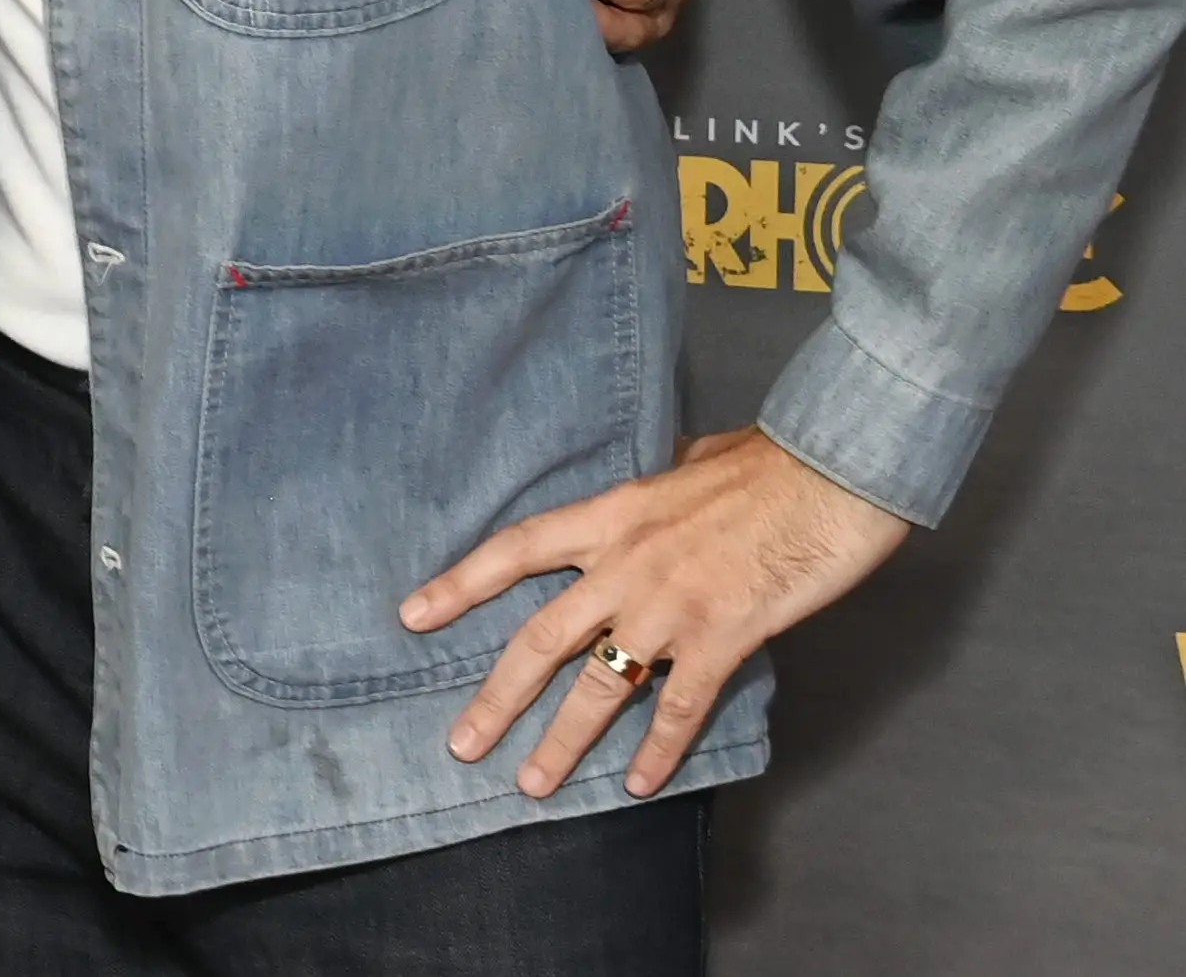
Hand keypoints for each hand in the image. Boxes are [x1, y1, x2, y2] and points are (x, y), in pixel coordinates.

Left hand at [403, 425, 905, 799]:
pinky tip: (638, 784)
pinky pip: (679, 708)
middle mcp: (627, 565)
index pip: (515, 550)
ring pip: (601, 687)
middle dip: (498, 696)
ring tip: (533, 784)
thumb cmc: (771, 463)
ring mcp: (672, 607)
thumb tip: (663, 476)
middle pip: (543, 638)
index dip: (460, 584)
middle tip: (461, 743)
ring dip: (563, 741)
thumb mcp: (692, 460)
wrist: (831, 475)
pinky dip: (658, 751)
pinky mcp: (723, 639)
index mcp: (611, 515)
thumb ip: (661, 482)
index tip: (413, 616)